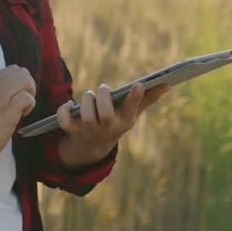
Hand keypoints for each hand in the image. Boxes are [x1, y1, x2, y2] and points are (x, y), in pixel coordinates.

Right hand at [0, 64, 36, 162]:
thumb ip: (0, 91)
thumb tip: (20, 88)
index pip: (13, 68)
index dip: (20, 80)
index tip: (17, 94)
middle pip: (21, 72)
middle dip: (28, 84)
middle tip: (23, 100)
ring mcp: (0, 98)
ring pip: (26, 80)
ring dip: (30, 93)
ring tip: (23, 107)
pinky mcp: (8, 111)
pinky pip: (27, 97)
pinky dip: (30, 104)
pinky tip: (22, 114)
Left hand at [56, 81, 170, 161]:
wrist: (92, 147)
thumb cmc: (115, 121)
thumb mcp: (131, 113)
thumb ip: (148, 98)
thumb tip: (168, 83)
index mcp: (125, 121)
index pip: (132, 109)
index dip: (135, 97)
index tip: (138, 84)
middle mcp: (108, 128)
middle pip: (106, 113)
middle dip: (103, 97)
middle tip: (103, 90)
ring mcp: (90, 131)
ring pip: (87, 115)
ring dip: (87, 100)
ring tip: (90, 96)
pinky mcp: (72, 131)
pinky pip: (65, 120)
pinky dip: (64, 110)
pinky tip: (69, 105)